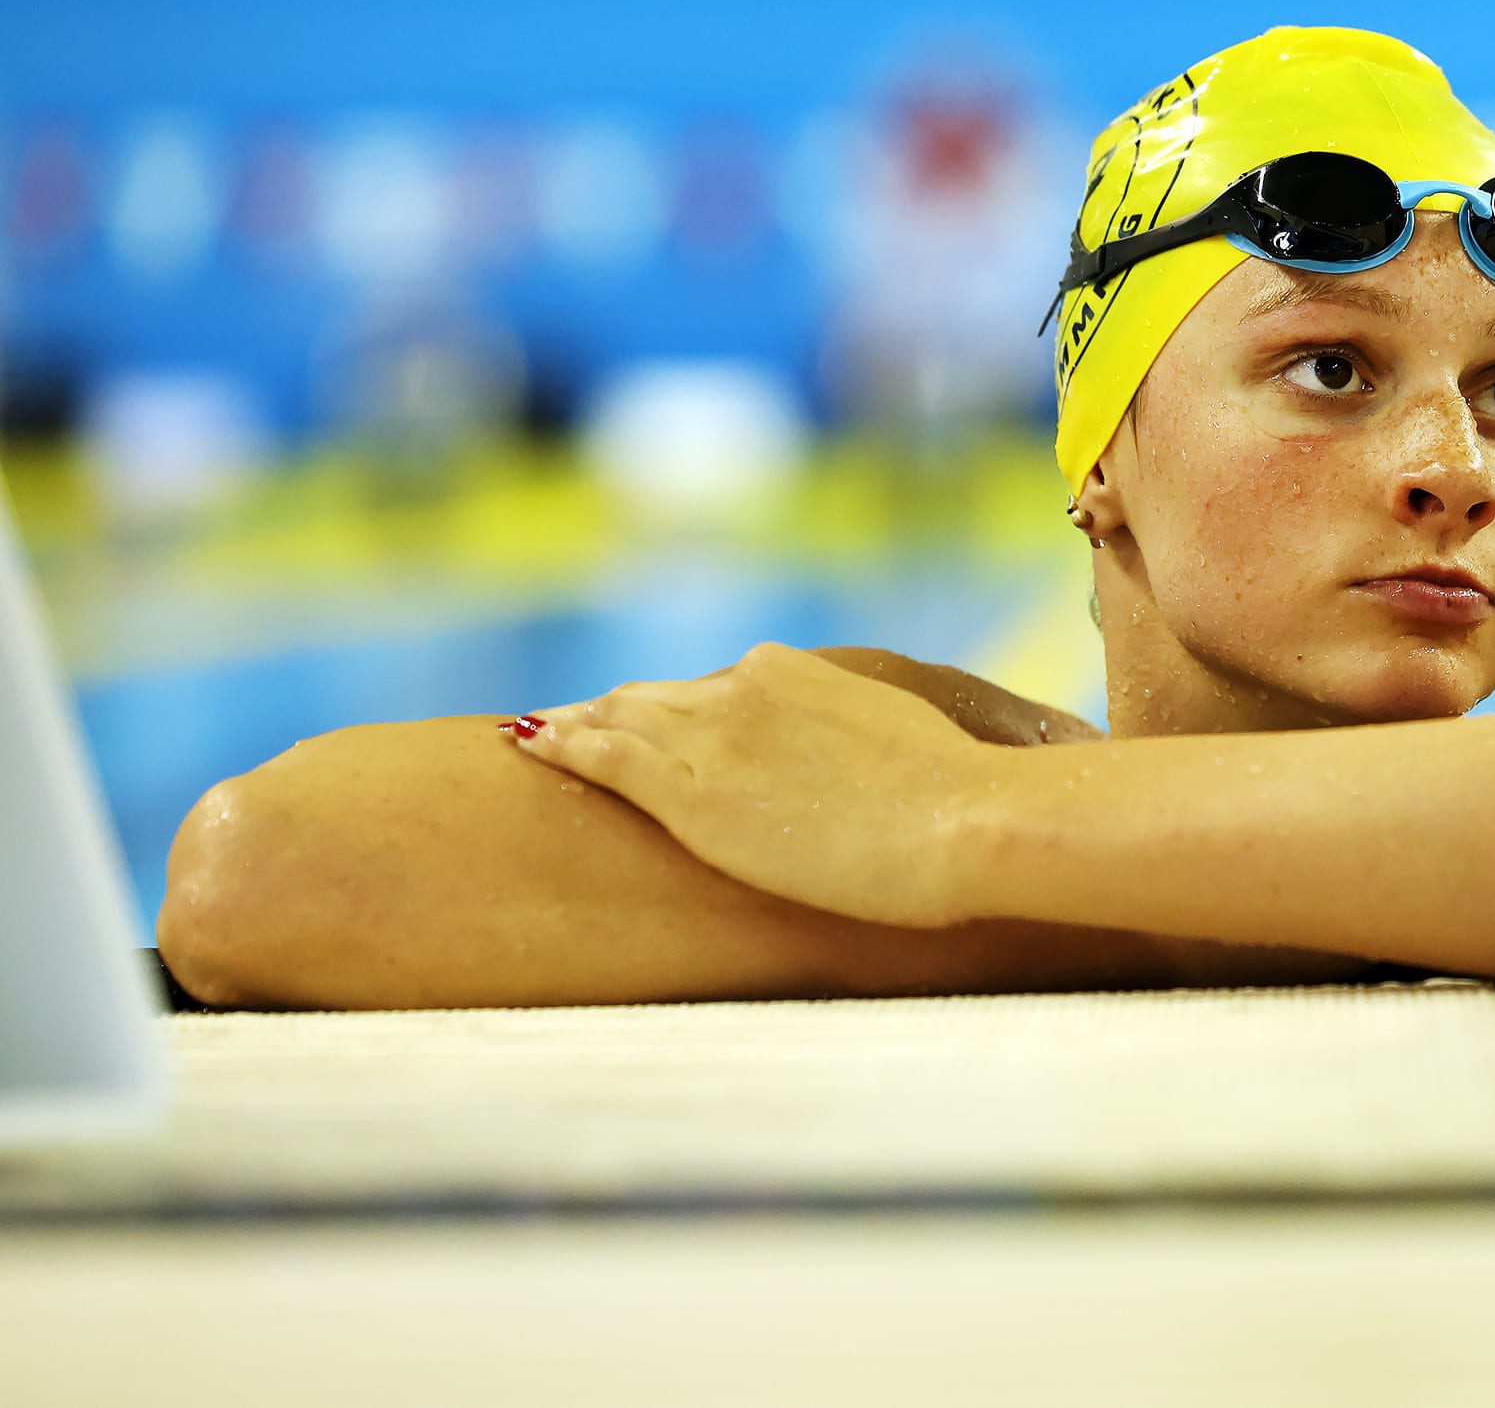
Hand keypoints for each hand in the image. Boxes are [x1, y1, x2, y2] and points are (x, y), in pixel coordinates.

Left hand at [505, 643, 999, 927]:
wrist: (965, 820)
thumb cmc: (957, 801)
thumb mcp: (899, 749)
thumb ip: (855, 750)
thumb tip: (864, 777)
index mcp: (793, 673)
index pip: (710, 691)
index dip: (665, 708)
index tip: (638, 716)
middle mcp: (743, 688)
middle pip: (652, 699)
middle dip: (606, 710)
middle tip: (559, 722)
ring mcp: (712, 738)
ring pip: (619, 720)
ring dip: (573, 724)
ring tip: (533, 733)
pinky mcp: (692, 795)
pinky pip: (604, 758)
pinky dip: (561, 746)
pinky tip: (528, 746)